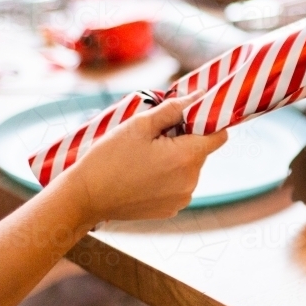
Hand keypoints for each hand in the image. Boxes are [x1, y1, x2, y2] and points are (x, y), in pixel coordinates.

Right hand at [53, 92, 227, 222]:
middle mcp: (191, 181)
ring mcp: (182, 198)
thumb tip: (198, 96)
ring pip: (190, 168)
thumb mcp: (139, 125)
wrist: (85, 198)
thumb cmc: (109, 158)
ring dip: (176, 158)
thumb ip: (174, 109)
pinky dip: (168, 177)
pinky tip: (143, 174)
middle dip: (185, 139)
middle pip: (202, 151)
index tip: (190, 117)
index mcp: (187, 158)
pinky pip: (179, 185)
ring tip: (146, 157)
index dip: (208, 122)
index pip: (220, 135)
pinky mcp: (171, 209)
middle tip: (156, 136)